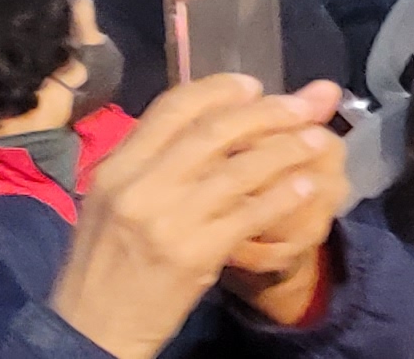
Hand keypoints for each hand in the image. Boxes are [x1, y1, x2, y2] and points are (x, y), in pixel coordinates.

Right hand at [51, 77, 354, 355]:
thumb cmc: (105, 264)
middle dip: (269, 112)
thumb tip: (209, 121)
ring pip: (241, 169)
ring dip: (288, 149)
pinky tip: (306, 187)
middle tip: (305, 105)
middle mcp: (139, 187)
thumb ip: (151, 163)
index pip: (172, 107)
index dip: (219, 90)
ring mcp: (168, 220)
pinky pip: (251, 214)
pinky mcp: (194, 254)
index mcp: (115, 168)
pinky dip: (284, 196)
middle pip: (215, 131)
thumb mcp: (110, 203)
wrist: (93, 330)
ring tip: (319, 140)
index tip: (254, 84)